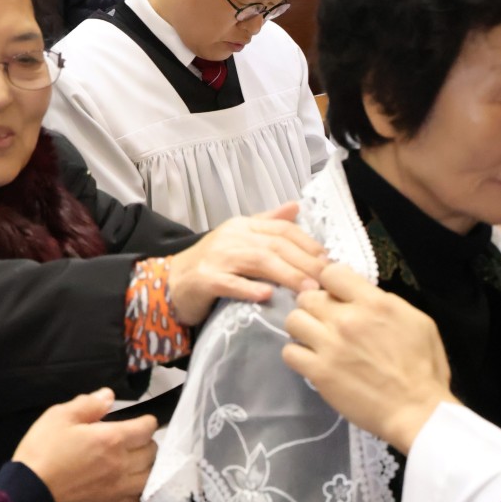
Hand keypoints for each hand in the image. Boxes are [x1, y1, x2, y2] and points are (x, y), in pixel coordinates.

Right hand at [12, 390, 159, 501]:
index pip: (146, 428)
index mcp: (112, 439)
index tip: (140, 421)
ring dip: (146, 467)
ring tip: (134, 462)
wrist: (29, 494)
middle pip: (152, 452)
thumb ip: (87, 404)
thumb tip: (108, 395)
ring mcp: (119, 489)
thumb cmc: (42, 452)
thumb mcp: (58, 417)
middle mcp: (122, 465)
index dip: (146, 422)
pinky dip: (137, 489)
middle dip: (146, 442)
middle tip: (134, 440)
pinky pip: (137, 498)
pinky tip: (125, 484)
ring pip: (150, 477)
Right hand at [164, 204, 324, 325]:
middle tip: (327, 279)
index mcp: (244, 226)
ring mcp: (218, 257)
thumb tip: (296, 206)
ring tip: (308, 290)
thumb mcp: (241, 238)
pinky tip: (266, 295)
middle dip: (305, 261)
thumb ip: (268, 222)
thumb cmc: (213, 264)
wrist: (172, 282)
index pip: (282, 229)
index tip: (328, 261)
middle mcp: (233, 237)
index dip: (308, 244)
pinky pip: (229, 283)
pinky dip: (248, 288)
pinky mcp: (205, 279)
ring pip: (257, 261)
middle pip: (275, 245)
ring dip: (286, 275)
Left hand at [282, 265, 452, 453]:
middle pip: (308, 296)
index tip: (336, 295)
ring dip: (302, 328)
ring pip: (293, 320)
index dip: (331, 283)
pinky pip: (289, 352)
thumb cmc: (424, 368)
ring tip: (315, 339)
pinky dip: (298, 354)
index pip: (332, 273)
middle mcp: (347, 319)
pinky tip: (311, 360)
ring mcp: (329, 346)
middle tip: (325, 320)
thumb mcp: (418, 322)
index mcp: (374, 303)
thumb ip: (388, 303)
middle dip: (315, 306)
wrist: (417, 411)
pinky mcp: (318, 372)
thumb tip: (364, 297)